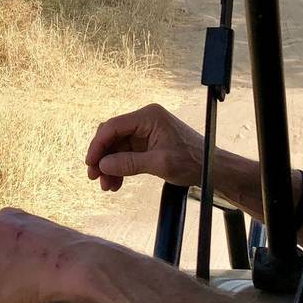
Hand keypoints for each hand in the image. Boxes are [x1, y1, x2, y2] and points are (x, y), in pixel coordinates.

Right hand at [85, 103, 204, 190]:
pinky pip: (126, 154)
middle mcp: (145, 120)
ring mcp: (145, 132)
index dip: (98, 145)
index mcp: (148, 116)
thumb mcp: (159, 164)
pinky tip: (116, 183)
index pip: (113, 127)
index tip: (90, 164)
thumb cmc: (192, 161)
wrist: (212, 169)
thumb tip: (103, 165)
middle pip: (112, 137)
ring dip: (110, 167)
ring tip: (107, 186)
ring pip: (117, 148)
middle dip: (102, 158)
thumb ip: (129, 163)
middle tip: (94, 177)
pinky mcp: (147, 144)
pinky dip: (120, 168)